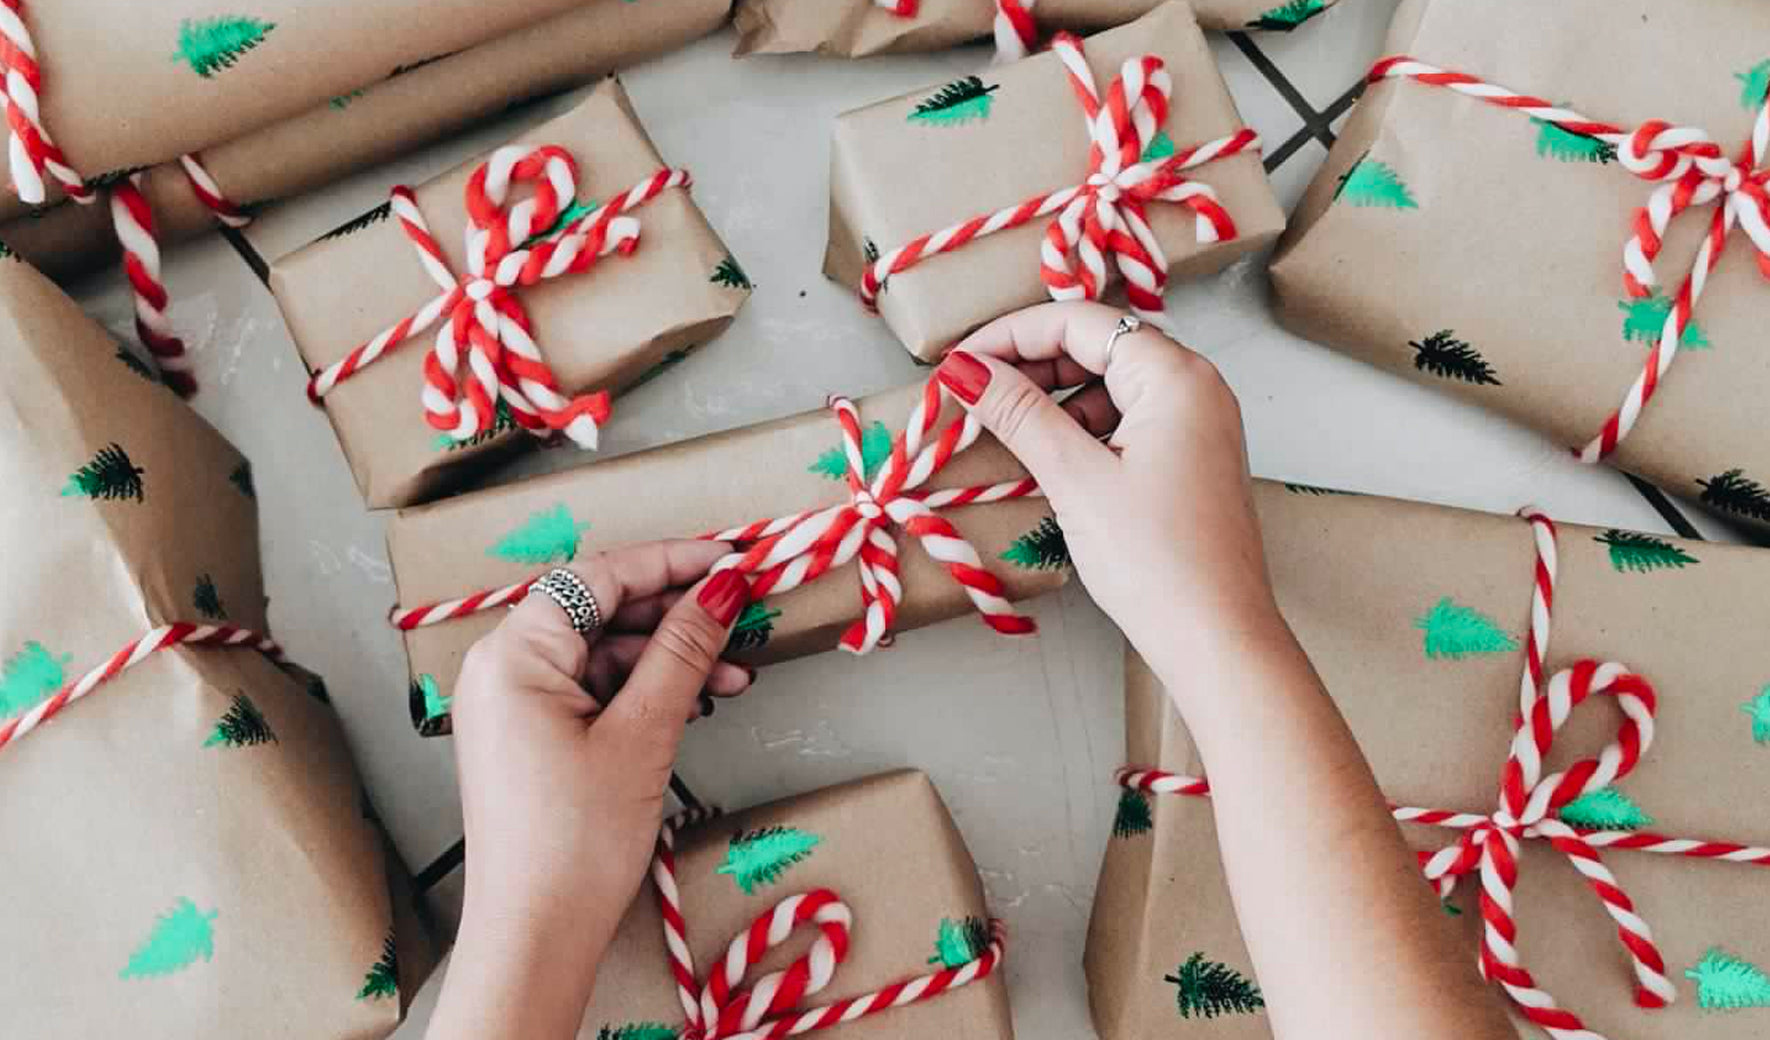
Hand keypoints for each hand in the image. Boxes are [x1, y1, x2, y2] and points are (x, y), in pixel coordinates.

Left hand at [428, 541, 753, 1039]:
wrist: (536, 937)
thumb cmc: (574, 842)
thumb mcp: (643, 734)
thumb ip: (684, 651)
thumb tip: (722, 587)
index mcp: (513, 654)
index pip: (599, 576)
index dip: (672, 561)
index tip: (732, 560)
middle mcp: (503, 669)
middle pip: (601, 611)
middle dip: (677, 614)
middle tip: (743, 614)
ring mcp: (515, 705)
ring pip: (604, 653)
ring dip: (670, 658)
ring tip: (735, 674)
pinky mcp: (532, 738)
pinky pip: (594, 690)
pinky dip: (645, 692)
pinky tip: (697, 702)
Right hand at [935, 301, 1279, 661]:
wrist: (1217, 638)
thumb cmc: (1157, 561)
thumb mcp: (1076, 478)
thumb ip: (1018, 413)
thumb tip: (965, 369)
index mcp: (1175, 376)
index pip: (1079, 322)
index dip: (1011, 335)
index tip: (959, 362)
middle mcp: (1195, 386)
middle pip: (1098, 346)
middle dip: (1030, 366)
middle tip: (972, 395)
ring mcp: (1197, 424)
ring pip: (1110, 385)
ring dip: (1053, 400)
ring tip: (1001, 430)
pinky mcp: (1190, 459)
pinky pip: (1127, 420)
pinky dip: (1082, 429)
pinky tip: (1046, 458)